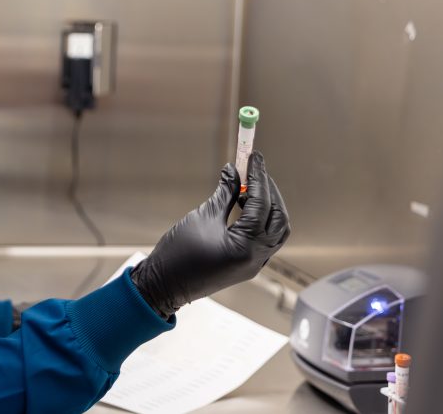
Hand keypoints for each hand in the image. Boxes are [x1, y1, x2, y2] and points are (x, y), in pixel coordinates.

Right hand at [130, 152, 288, 316]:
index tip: (254, 157)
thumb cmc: (178, 253)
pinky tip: (244, 206)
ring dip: (268, 206)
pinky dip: (260, 220)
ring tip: (249, 187)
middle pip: (278, 218)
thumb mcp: (204, 216)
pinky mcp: (247, 266)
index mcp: (247, 246)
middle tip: (255, 170)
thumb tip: (234, 171)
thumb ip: (225, 193)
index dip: (258, 177)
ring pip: (276, 231)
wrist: (164, 284)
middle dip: (269, 191)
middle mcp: (257, 258)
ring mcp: (254, 265)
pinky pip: (264, 240)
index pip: (262, 204)